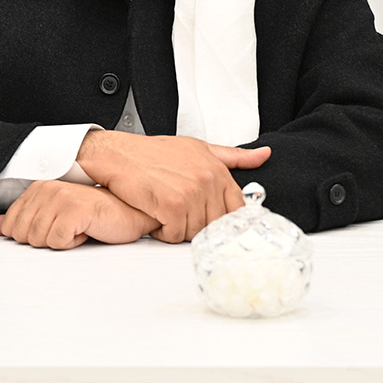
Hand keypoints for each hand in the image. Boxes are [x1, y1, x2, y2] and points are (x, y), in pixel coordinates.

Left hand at [0, 180, 159, 249]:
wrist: (128, 213)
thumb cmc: (95, 215)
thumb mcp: (53, 217)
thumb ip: (21, 219)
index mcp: (39, 188)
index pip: (11, 225)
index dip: (32, 235)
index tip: (53, 228)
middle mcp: (47, 190)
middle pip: (22, 235)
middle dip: (45, 240)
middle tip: (67, 229)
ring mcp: (60, 198)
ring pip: (38, 240)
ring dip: (60, 241)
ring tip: (77, 228)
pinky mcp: (74, 211)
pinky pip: (57, 242)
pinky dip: (72, 243)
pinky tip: (85, 230)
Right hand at [74, 132, 270, 242]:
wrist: (119, 154)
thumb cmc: (154, 153)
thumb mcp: (198, 147)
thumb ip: (232, 155)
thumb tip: (263, 155)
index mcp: (218, 170)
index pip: (235, 209)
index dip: (221, 220)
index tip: (209, 222)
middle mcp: (208, 181)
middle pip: (214, 225)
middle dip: (196, 225)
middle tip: (179, 214)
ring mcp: (190, 193)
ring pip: (194, 233)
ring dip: (176, 229)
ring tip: (164, 212)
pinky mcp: (171, 205)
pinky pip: (174, 235)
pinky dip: (162, 232)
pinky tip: (154, 215)